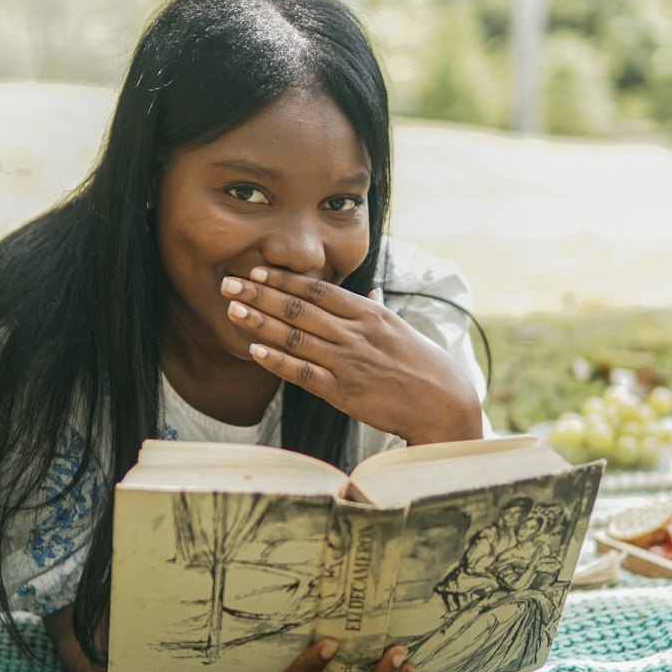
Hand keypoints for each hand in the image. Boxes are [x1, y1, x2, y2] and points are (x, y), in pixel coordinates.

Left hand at [221, 267, 482, 444]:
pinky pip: (304, 374)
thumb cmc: (422, 363)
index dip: (284, 279)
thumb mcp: (399, 327)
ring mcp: (348, 362)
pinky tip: (254, 350)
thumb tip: (368, 293)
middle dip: (260, 294)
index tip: (257, 269)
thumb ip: (376, 310)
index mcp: (367, 312)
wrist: (443, 402)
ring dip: (260, 321)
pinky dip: (278, 361)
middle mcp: (355, 332)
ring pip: (296, 337)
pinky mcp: (344, 392)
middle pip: (299, 308)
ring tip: (232, 309)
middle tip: (229, 281)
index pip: (318, 289)